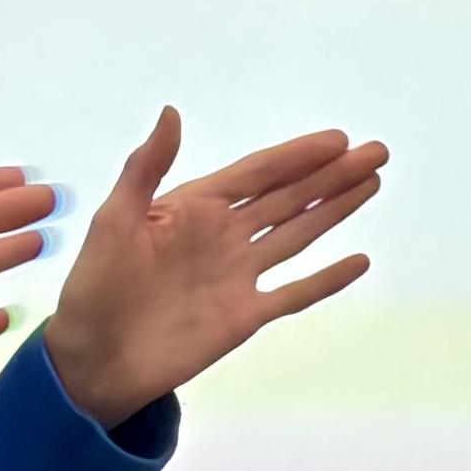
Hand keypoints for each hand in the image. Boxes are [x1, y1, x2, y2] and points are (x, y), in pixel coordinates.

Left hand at [42, 110, 385, 427]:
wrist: (93, 359)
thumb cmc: (94, 286)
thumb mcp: (115, 219)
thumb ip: (146, 168)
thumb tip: (172, 111)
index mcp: (194, 208)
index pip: (257, 174)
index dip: (297, 156)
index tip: (337, 139)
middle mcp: (224, 236)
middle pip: (288, 197)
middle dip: (332, 174)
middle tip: (377, 151)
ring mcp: (238, 275)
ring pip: (298, 234)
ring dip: (335, 209)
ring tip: (372, 183)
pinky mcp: (246, 316)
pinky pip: (294, 293)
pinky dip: (327, 279)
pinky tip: (358, 260)